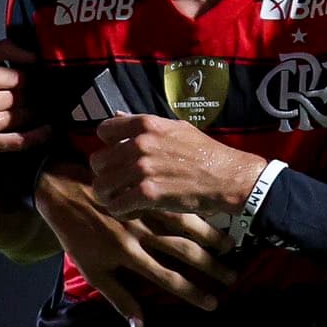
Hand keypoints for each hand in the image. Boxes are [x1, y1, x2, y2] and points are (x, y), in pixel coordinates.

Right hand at [0, 41, 46, 155]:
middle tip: (43, 92)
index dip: (35, 77)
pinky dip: (34, 137)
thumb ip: (0, 50)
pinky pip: (14, 141)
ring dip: (36, 112)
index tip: (40, 78)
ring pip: (22, 116)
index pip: (23, 75)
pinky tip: (46, 131)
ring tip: (43, 107)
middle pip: (24, 96)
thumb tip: (33, 53)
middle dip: (35, 94)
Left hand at [36, 166, 234, 326]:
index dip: (192, 293)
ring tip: (232, 254)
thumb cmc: (76, 235)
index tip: (212, 304)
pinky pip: (175, 206)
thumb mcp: (92, 270)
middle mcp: (139, 235)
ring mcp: (143, 212)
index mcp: (126, 255)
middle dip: (210, 269)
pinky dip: (196, 216)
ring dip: (211, 241)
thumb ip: (119, 298)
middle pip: (183, 254)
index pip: (167, 279)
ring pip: (186, 228)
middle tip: (232, 280)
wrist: (60, 191)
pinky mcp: (145, 194)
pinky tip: (213, 222)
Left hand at [89, 114, 264, 219]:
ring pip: (102, 186)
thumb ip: (143, 125)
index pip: (103, 131)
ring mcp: (143, 169)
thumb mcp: (175, 128)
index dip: (107, 146)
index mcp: (146, 125)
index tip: (116, 157)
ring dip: (110, 195)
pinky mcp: (148, 193)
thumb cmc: (204, 153)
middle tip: (118, 183)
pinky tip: (134, 209)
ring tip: (122, 198)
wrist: (229, 177)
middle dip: (106, 174)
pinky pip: (117, 206)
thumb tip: (117, 115)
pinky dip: (122, 211)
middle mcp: (140, 144)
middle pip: (97, 161)